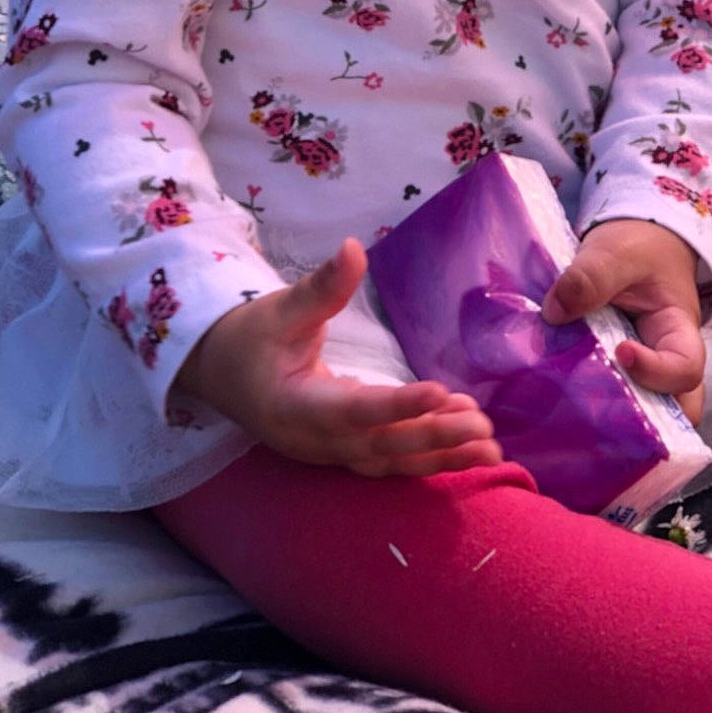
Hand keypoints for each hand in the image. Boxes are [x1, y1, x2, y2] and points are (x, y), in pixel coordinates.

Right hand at [174, 238, 503, 477]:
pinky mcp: (344, 455)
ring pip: (391, 463)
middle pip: (380, 445)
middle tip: (482, 423)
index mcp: (293, 407)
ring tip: (490, 446)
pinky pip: (392, 464)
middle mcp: (313, 441)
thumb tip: (353, 248)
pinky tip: (471, 450)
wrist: (220, 375)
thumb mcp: (280, 308)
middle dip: (432, 436)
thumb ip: (322, 287)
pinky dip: (431, 460)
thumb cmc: (250, 338)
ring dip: (441, 456)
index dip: (397, 405)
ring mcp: (329, 455)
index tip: (440, 392)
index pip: (352, 410)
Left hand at [540, 217, 705, 426]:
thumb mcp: (617, 251)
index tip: (621, 352)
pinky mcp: (612, 370)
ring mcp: (640, 369)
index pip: (685, 368)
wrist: (636, 240)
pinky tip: (556, 394)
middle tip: (598, 408)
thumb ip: (591, 276)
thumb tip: (555, 312)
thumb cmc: (639, 246)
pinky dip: (587, 399)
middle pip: (673, 409)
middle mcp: (665, 360)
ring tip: (573, 409)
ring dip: (611, 413)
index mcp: (678, 331)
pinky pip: (608, 396)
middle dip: (641, 417)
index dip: (657, 372)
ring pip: (640, 411)